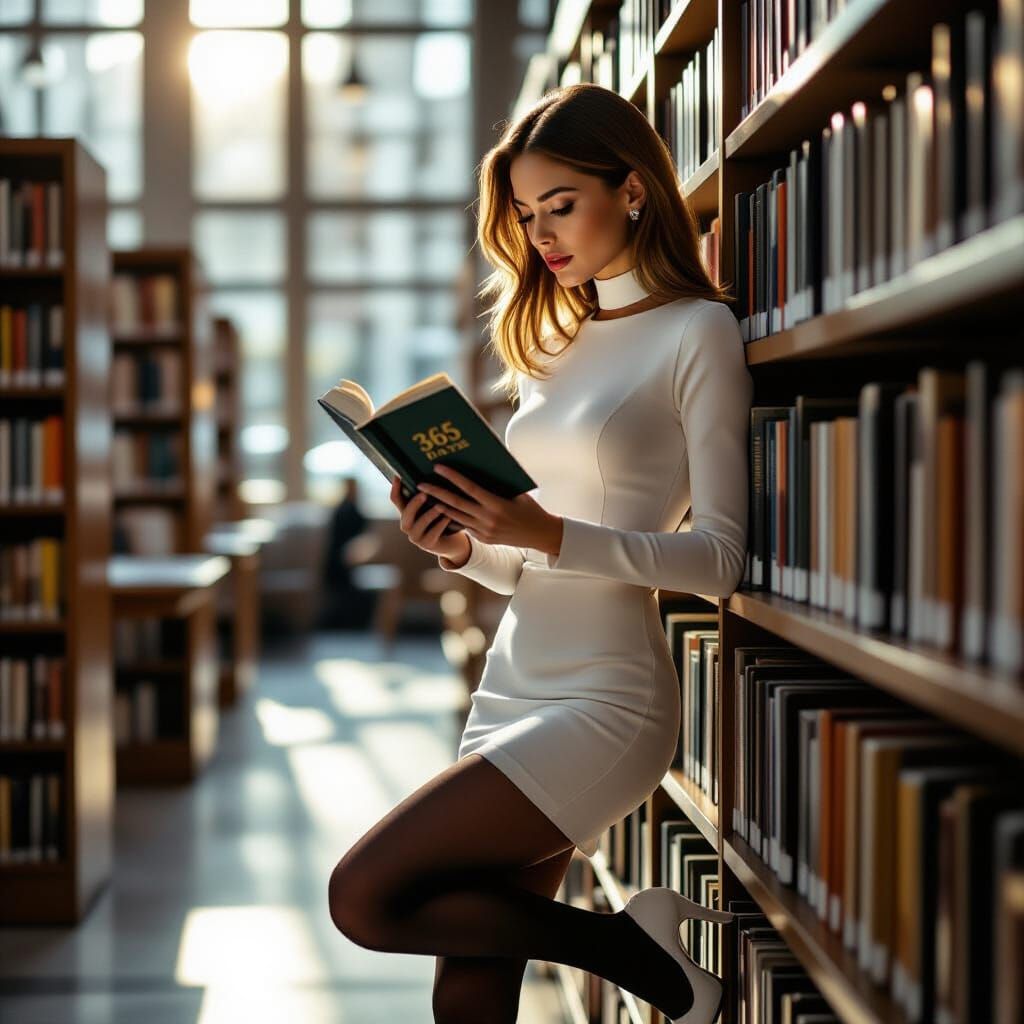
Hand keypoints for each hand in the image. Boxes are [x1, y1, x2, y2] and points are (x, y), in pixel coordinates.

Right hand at [389, 475, 467, 561]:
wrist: (452, 541)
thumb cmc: (442, 518)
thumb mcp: (433, 505)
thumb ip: (429, 494)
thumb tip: (432, 471)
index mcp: (407, 513)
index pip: (396, 500)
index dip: (395, 488)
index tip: (398, 476)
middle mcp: (408, 525)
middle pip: (405, 514)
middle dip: (414, 504)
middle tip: (424, 494)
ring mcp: (416, 537)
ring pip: (418, 525)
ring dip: (429, 515)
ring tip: (440, 506)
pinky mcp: (428, 545)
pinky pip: (432, 535)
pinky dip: (440, 525)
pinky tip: (448, 518)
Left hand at [415, 464, 563, 556]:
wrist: (539, 535)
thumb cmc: (529, 508)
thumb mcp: (517, 493)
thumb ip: (498, 483)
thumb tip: (481, 466)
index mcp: (497, 504)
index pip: (469, 488)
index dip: (452, 477)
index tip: (438, 467)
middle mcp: (488, 519)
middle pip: (456, 503)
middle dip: (436, 492)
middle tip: (420, 483)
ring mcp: (484, 531)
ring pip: (456, 516)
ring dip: (439, 505)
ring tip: (425, 496)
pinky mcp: (482, 538)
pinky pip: (464, 525)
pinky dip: (451, 516)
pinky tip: (440, 508)